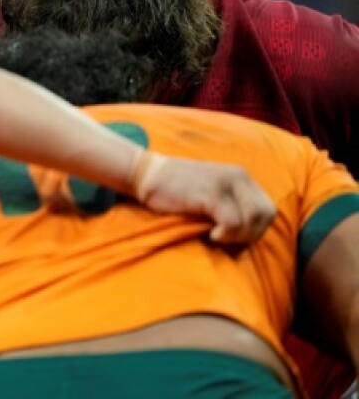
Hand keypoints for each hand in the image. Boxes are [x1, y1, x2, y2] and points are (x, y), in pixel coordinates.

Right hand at [136, 154, 274, 243]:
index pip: (268, 208)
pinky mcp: (211, 194)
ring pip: (252, 220)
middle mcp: (237, 176)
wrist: (146, 174)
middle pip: (265, 215)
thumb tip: (248, 232)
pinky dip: (225, 235)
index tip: (235, 236)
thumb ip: (231, 202)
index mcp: (240, 176)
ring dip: (238, 236)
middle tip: (227, 239)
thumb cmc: (175, 188)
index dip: (256, 228)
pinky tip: (210, 234)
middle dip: (250, 234)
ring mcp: (225, 184)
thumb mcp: (211, 190)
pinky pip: (232, 223)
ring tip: (217, 236)